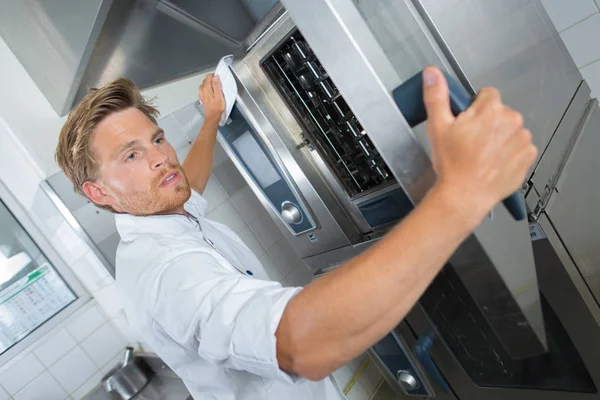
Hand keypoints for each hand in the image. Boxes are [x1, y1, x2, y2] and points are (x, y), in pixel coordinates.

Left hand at [199, 74, 224, 122]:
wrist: (213, 116)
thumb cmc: (217, 107)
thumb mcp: (219, 95)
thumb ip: (217, 85)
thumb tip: (215, 77)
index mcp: (207, 88)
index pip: (208, 76)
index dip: (214, 76)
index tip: (219, 79)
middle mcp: (202, 90)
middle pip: (206, 80)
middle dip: (212, 80)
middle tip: (218, 84)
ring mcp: (201, 93)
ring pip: (204, 84)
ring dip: (209, 84)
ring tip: (215, 88)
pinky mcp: (202, 97)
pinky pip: (203, 89)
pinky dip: (207, 88)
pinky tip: (211, 92)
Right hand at [422, 66, 537, 218]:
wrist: (465, 195)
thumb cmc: (452, 164)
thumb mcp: (437, 127)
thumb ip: (436, 96)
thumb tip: (432, 73)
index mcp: (491, 109)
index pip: (487, 94)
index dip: (474, 108)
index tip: (466, 124)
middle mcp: (512, 120)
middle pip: (499, 112)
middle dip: (487, 122)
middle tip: (470, 141)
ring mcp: (523, 139)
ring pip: (510, 129)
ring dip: (499, 137)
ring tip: (481, 154)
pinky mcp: (528, 156)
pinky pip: (520, 147)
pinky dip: (509, 152)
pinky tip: (493, 162)